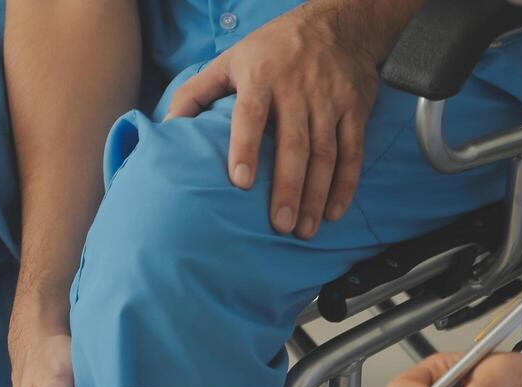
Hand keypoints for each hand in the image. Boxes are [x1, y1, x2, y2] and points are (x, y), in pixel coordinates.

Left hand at [164, 0, 387, 238]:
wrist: (338, 22)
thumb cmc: (273, 48)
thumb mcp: (230, 59)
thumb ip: (196, 92)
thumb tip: (166, 128)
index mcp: (261, 75)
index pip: (252, 113)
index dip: (246, 147)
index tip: (241, 183)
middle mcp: (297, 87)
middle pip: (294, 143)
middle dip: (288, 187)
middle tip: (279, 225)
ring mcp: (330, 98)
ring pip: (325, 153)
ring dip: (315, 194)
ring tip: (304, 230)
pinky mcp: (355, 108)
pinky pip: (352, 151)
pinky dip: (346, 184)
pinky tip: (333, 211)